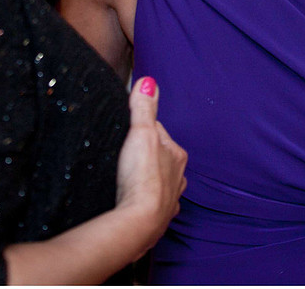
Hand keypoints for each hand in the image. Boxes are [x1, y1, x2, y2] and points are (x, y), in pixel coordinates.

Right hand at [114, 77, 187, 255]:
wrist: (140, 222)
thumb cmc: (143, 178)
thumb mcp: (141, 133)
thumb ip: (144, 108)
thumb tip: (149, 82)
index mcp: (177, 154)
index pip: (159, 131)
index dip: (142, 129)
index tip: (129, 130)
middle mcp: (178, 177)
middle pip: (160, 157)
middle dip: (146, 155)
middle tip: (126, 154)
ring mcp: (169, 199)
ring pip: (159, 182)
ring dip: (148, 179)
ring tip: (131, 177)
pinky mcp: (158, 217)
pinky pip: (153, 204)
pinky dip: (146, 200)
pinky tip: (136, 200)